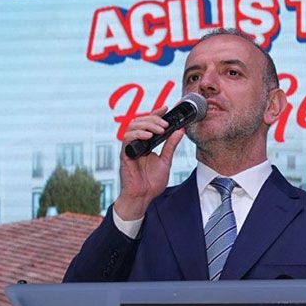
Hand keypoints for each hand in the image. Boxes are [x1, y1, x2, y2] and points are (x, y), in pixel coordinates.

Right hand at [113, 105, 185, 220]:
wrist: (143, 197)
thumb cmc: (151, 182)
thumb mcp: (166, 161)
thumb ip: (171, 145)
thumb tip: (180, 131)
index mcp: (146, 143)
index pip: (148, 122)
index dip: (156, 113)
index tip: (166, 108)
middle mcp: (136, 143)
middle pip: (139, 121)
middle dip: (153, 119)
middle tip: (165, 124)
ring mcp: (130, 148)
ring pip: (132, 126)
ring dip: (146, 124)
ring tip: (159, 130)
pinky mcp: (125, 154)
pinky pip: (127, 139)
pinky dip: (138, 134)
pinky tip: (148, 136)